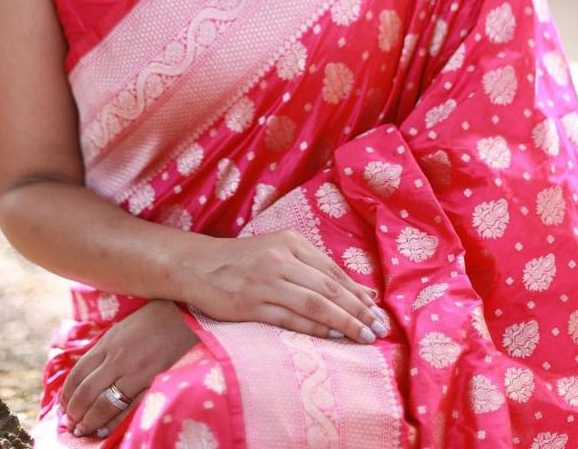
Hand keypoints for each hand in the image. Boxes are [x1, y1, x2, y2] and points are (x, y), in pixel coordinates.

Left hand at [59, 298, 199, 438]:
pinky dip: (113, 424)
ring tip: (82, 431)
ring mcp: (137, 373)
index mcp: (109, 342)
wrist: (190, 313)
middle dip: (74, 413)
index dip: (67, 394)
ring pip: (103, 405)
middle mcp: (118, 359)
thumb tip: (88, 371)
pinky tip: (104, 430)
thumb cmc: (157, 316)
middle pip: (86, 393)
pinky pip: (129, 410)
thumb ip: (107, 347)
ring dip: (88, 422)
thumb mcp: (125, 325)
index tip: (64, 405)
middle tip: (70, 423)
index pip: (78, 374)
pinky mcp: (154, 383)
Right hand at [184, 229, 385, 344]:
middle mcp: (281, 259)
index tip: (378, 309)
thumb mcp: (279, 251)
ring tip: (364, 335)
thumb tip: (361, 291)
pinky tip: (333, 336)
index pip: (333, 270)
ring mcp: (266, 282)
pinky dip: (314, 328)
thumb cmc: (244, 261)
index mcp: (291, 242)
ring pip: (314, 303)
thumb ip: (315, 268)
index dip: (358, 292)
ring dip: (344, 322)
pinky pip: (290, 318)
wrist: (198, 265)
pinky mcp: (251, 304)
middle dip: (358, 309)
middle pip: (329, 287)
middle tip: (380, 327)